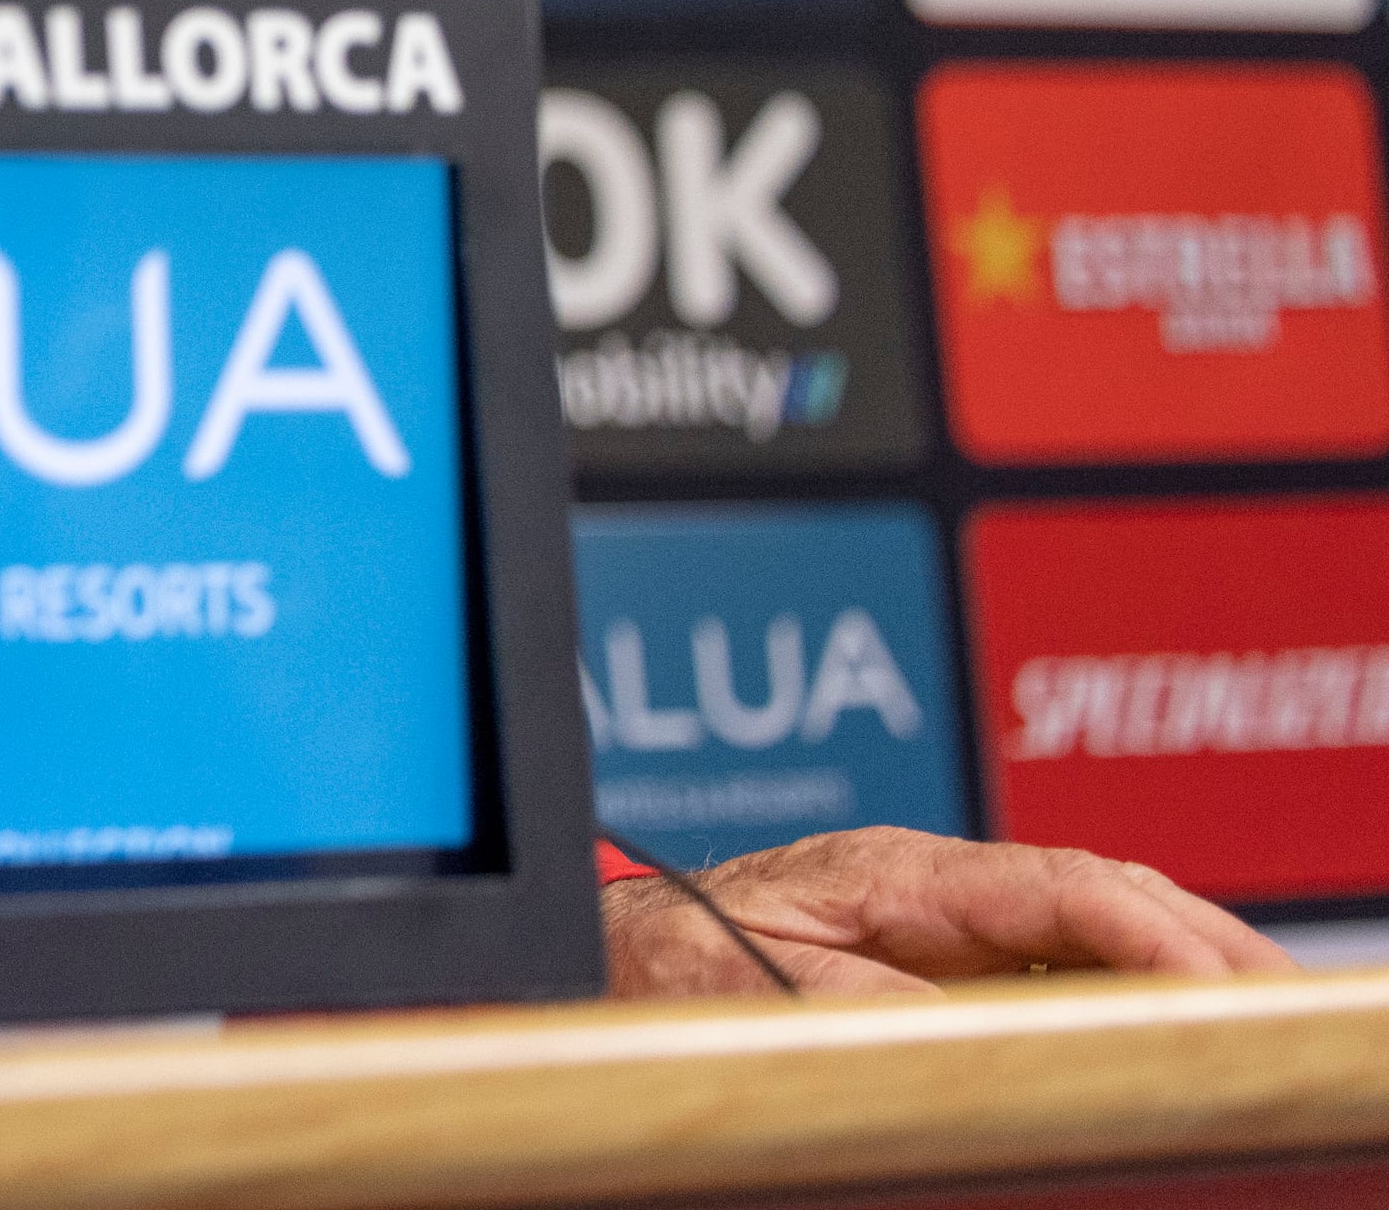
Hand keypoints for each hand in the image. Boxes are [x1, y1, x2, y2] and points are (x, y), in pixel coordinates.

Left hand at [604, 827, 1296, 998]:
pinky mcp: (946, 963)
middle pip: (1103, 896)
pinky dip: (1134, 987)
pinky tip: (1177, 1022)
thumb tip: (963, 1019)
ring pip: (1096, 928)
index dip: (1152, 934)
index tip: (1213, 986)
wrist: (611, 957)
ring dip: (1185, 963)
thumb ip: (861, 998)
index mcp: (895, 874)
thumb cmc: (664, 959)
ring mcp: (947, 924)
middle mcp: (936, 888)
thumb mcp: (751, 980)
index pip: (1059, 888)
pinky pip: (1061, 965)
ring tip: (1260, 1015)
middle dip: (1205, 943)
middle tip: (1286, 1008)